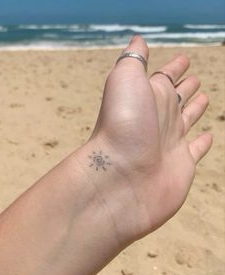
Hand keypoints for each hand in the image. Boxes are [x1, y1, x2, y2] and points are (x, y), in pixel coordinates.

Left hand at [83, 35, 211, 243]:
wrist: (121, 178)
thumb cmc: (122, 125)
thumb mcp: (125, 80)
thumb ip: (133, 60)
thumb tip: (138, 41)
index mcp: (149, 97)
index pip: (165, 78)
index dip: (174, 68)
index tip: (184, 60)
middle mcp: (159, 119)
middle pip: (177, 98)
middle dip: (186, 88)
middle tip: (195, 80)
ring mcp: (170, 143)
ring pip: (187, 120)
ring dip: (195, 109)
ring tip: (204, 98)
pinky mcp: (182, 165)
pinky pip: (196, 150)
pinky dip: (202, 143)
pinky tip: (207, 137)